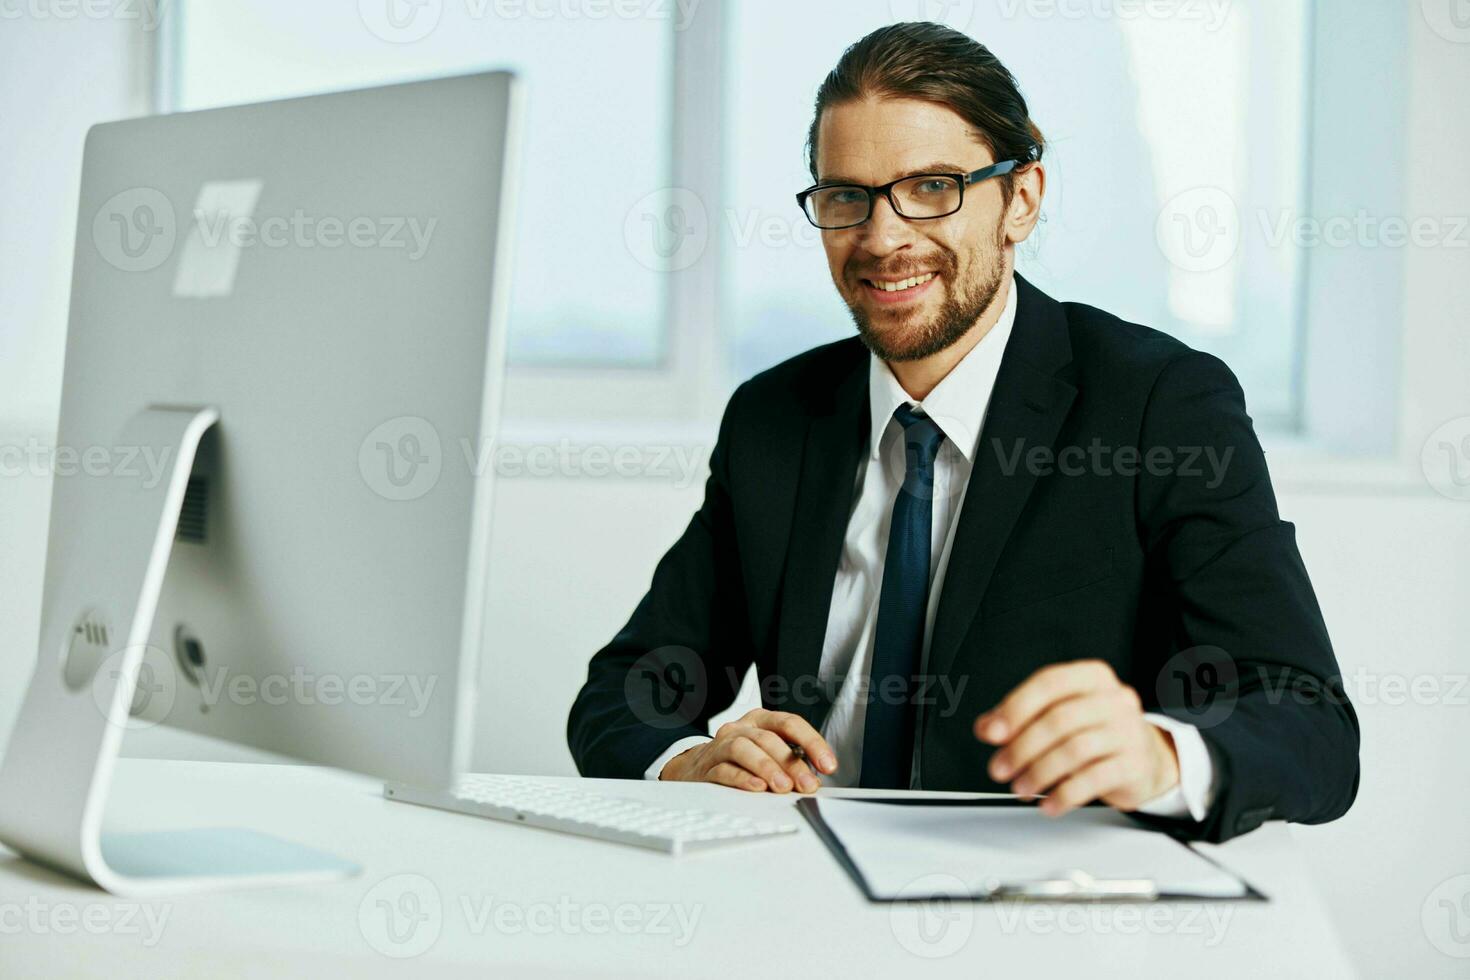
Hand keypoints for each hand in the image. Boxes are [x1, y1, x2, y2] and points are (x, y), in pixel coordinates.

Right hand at [659, 709, 837, 792]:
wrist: (692, 769)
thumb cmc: (738, 761)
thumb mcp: (765, 753)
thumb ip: (789, 763)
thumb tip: (814, 782)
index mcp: (761, 721)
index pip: (790, 724)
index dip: (812, 743)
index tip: (828, 764)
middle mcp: (741, 729)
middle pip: (768, 738)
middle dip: (791, 763)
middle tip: (807, 785)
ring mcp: (721, 746)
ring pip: (744, 748)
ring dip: (767, 768)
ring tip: (783, 787)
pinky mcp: (706, 768)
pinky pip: (724, 770)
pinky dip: (742, 779)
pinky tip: (757, 788)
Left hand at [975, 660, 1178, 816]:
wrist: (1147, 759)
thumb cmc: (1096, 732)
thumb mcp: (1059, 715)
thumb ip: (1021, 717)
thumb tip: (988, 727)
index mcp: (1092, 677)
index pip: (1049, 683)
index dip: (1016, 707)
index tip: (993, 732)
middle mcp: (1113, 699)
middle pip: (1058, 720)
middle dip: (1021, 748)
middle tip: (1000, 769)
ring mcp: (1128, 731)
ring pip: (1074, 750)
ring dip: (1039, 773)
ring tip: (1021, 788)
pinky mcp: (1134, 765)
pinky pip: (1093, 780)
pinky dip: (1064, 795)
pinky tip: (1049, 803)